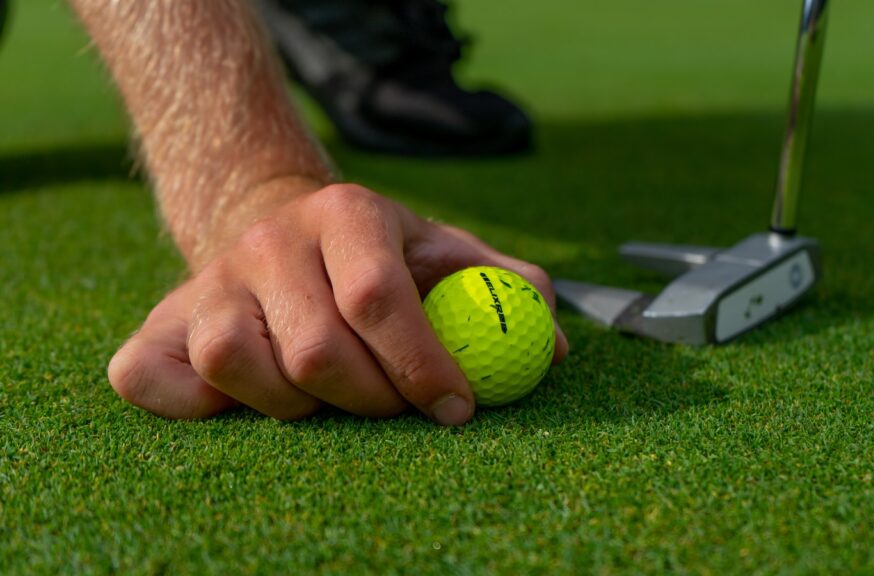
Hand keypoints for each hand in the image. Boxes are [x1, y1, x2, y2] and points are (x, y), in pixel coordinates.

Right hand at [108, 184, 568, 423]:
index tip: (457, 410)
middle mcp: (268, 241)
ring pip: (235, 364)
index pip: (378, 296)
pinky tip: (244, 400)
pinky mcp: (156, 323)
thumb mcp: (441, 253)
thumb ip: (501, 288)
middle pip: (315, 350)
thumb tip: (554, 345)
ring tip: (326, 397)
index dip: (421, 364)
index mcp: (346, 214)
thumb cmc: (373, 255)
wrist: (274, 224)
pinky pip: (150, 380)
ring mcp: (205, 282)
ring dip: (294, 406)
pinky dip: (197, 409)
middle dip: (371, 401)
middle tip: (397, 411)